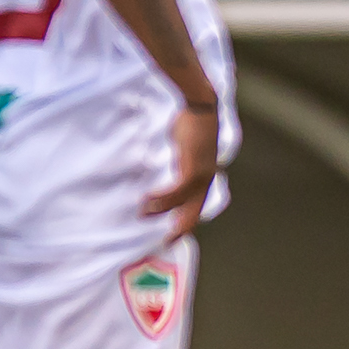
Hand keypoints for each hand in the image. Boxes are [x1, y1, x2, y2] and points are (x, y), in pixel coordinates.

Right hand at [142, 103, 218, 240]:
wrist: (200, 105)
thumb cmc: (189, 124)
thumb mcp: (182, 148)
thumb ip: (175, 163)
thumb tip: (157, 173)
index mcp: (204, 177)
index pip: (194, 209)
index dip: (183, 225)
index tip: (169, 238)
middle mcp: (206, 180)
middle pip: (193, 215)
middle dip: (178, 231)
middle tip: (160, 244)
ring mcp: (202, 174)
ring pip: (183, 204)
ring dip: (161, 212)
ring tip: (142, 216)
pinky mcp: (194, 166)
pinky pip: (178, 190)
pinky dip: (163, 198)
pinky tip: (147, 201)